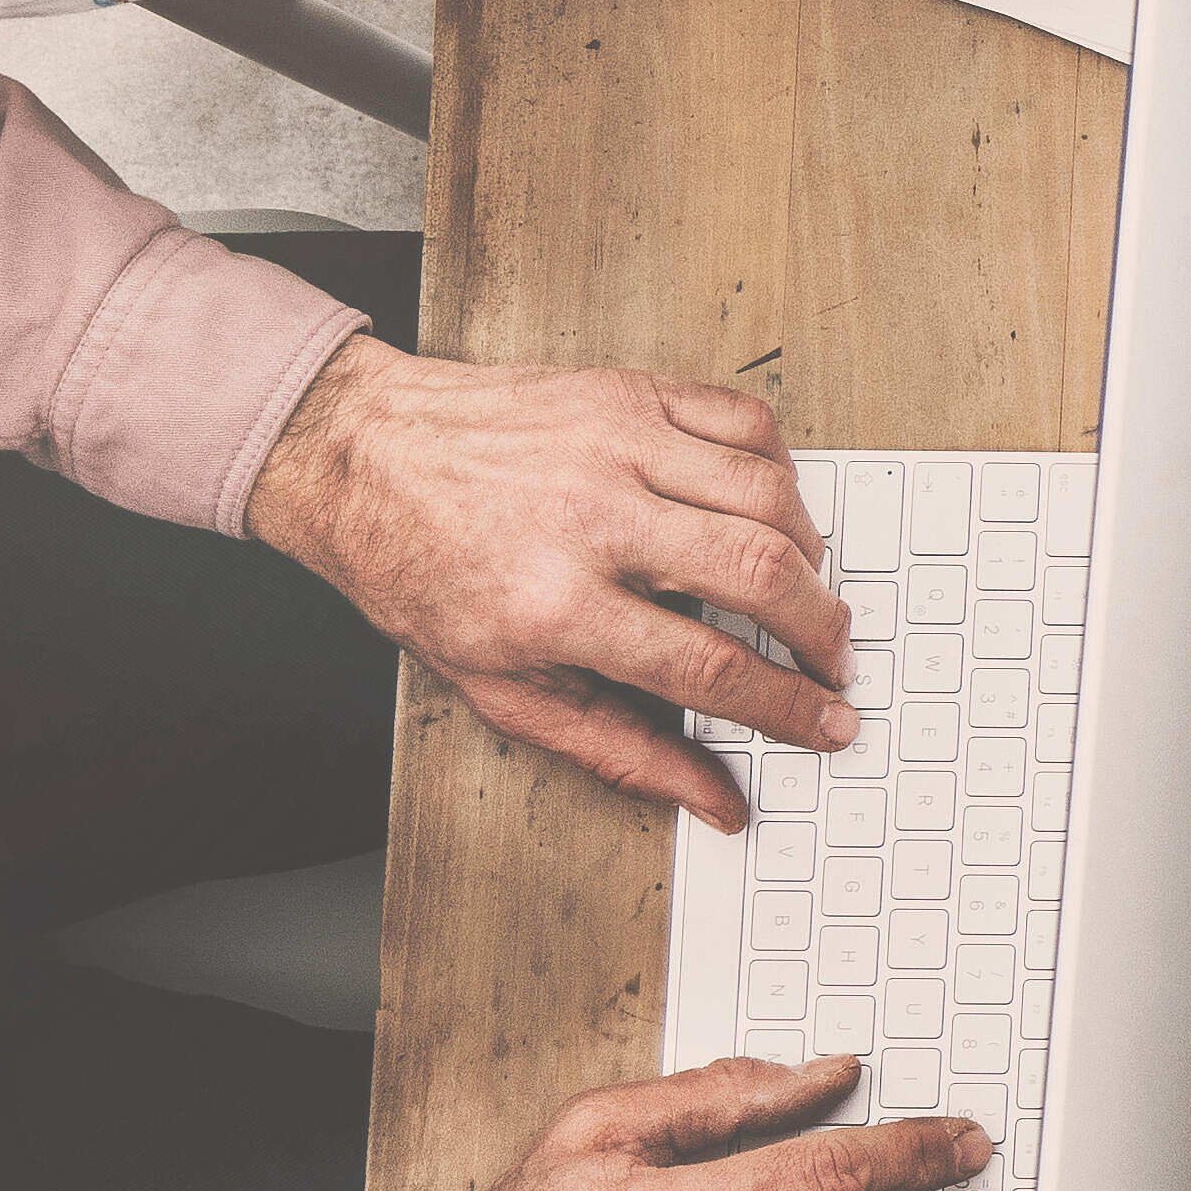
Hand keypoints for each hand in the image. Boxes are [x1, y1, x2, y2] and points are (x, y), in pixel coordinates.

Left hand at [247, 336, 851, 830]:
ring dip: (812, 554)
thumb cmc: (419, 569)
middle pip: (762, 575)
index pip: (712, 667)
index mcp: (552, 605)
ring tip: (804, 587)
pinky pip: (750, 423)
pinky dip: (782, 469)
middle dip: (823, 630)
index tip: (828, 719)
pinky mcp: (629, 392)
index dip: (790, 705)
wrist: (358, 456)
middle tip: (831, 657)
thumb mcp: (501, 687)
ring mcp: (614, 443)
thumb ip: (621, 750)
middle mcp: (590, 518)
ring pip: (772, 495)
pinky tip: (768, 506)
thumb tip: (714, 798)